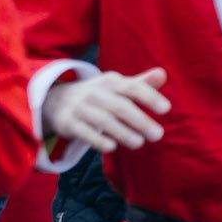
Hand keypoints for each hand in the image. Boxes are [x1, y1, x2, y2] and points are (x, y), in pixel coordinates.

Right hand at [43, 68, 169, 153]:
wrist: (54, 99)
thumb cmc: (97, 94)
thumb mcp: (116, 86)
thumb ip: (141, 83)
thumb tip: (163, 74)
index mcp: (111, 81)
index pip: (133, 87)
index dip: (149, 96)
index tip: (166, 109)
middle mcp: (95, 92)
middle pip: (120, 106)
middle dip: (140, 120)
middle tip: (158, 135)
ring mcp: (79, 107)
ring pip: (103, 120)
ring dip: (122, 132)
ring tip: (139, 143)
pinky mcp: (67, 122)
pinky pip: (83, 132)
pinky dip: (97, 139)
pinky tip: (112, 147)